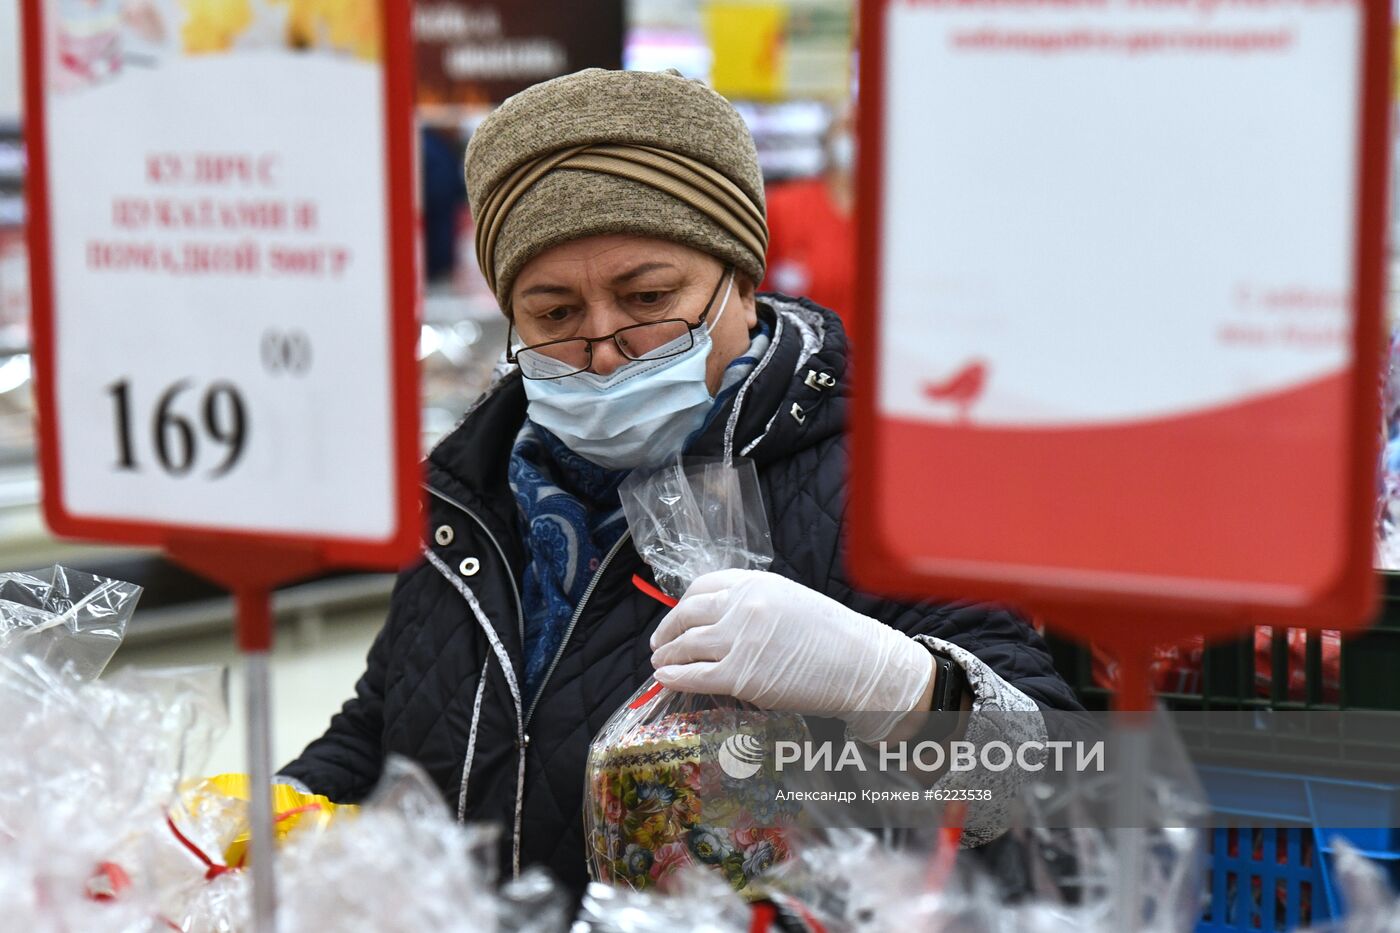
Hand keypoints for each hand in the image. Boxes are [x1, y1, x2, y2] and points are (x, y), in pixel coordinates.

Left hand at [649, 569, 934, 741]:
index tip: (678, 615)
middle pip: (687, 614)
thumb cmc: (833, 636)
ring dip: (666, 655)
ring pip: (685, 646)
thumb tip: (722, 618)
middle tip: (660, 642)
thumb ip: (755, 602)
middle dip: (668, 629)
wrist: (860, 664)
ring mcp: (739, 641)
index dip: (683, 603)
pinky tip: (665, 679)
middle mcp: (741, 606)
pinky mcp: (740, 676)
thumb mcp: (790, 600)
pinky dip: (674, 677)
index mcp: (755, 583)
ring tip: (660, 663)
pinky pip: (694, 676)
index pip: (702, 586)